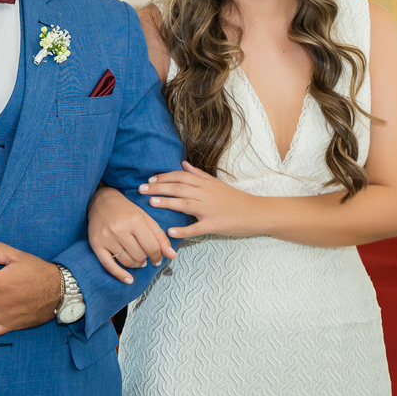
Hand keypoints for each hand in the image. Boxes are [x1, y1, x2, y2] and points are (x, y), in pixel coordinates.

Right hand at [88, 187, 175, 283]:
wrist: (101, 201)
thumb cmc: (126, 210)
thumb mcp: (146, 219)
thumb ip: (160, 237)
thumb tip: (173, 255)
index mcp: (134, 220)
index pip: (152, 247)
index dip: (158, 256)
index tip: (157, 258)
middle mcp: (119, 229)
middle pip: (139, 256)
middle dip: (145, 258)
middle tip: (144, 254)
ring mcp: (107, 238)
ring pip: (127, 262)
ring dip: (135, 264)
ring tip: (136, 258)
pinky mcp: (96, 244)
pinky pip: (109, 266)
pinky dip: (120, 275)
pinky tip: (129, 279)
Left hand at [140, 161, 261, 238]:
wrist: (256, 213)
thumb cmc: (234, 199)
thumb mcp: (216, 183)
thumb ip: (198, 174)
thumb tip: (182, 164)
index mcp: (205, 183)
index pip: (180, 177)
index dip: (163, 177)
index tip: (149, 179)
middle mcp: (206, 194)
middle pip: (179, 188)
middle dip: (158, 187)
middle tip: (140, 189)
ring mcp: (210, 210)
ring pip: (185, 204)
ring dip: (167, 202)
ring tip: (151, 202)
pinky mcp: (214, 225)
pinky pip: (196, 228)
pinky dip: (183, 230)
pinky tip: (170, 231)